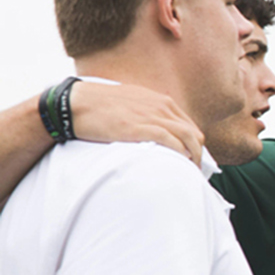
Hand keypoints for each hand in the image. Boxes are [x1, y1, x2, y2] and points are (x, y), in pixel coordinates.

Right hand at [70, 81, 201, 160]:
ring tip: (191, 173)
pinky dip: (180, 153)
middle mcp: (161, 107)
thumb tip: (158, 131)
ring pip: (187, 138)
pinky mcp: (140, 128)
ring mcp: (152, 116)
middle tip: (195, 170)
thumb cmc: (100, 105)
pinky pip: (170, 141)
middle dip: (198, 153)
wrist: (75, 103)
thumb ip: (149, 113)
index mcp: (161, 101)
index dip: (195, 144)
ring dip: (193, 157)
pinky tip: (180, 163)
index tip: (193, 159)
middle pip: (194, 134)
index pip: (190, 126)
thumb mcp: (133, 102)